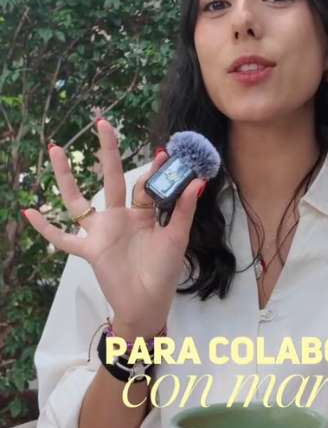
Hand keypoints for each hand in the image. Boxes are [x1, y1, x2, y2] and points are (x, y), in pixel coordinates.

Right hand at [22, 119, 205, 339]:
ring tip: (56, 150)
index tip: (164, 151)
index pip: (145, 184)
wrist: (149, 304)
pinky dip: (45, 228)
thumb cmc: (164, 272)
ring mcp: (101, 232)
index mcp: (142, 213)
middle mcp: (119, 217)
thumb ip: (183, 210)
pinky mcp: (89, 250)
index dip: (154, 170)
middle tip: (103, 123)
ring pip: (78, 200)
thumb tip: (198, 182)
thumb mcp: (177, 238)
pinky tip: (29, 212)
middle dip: (108, 151)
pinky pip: (63, 238)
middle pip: (110, 178)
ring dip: (66, 177)